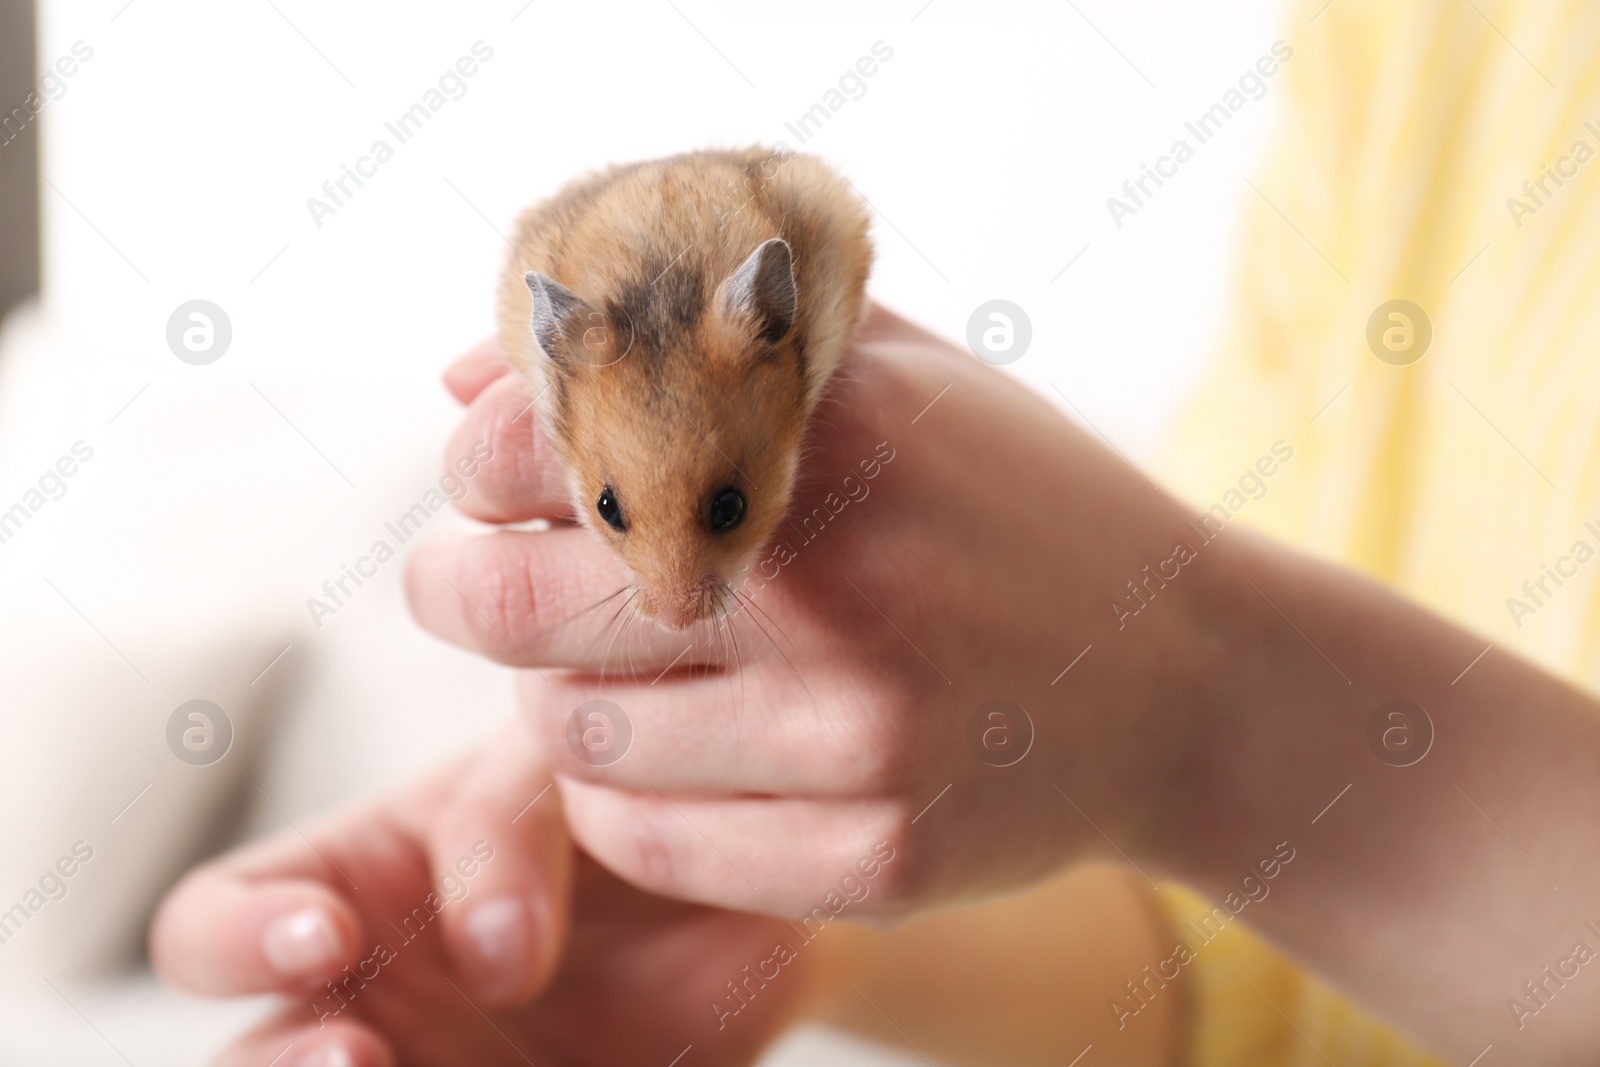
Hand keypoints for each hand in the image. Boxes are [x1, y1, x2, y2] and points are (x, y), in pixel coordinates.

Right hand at [150, 724, 811, 1066]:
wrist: (752, 897)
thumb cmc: (635, 800)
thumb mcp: (575, 775)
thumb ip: (515, 822)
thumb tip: (488, 952)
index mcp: (354, 878)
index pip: (218, 916)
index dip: (246, 935)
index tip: (334, 936)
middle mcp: (364, 989)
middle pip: (237, 1056)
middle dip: (272, 1066)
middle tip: (355, 1055)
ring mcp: (426, 1057)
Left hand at [407, 306, 1207, 918]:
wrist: (1191, 680)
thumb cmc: (1018, 510)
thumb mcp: (899, 379)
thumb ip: (703, 350)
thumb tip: (468, 376)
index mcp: (838, 439)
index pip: (545, 446)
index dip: (477, 462)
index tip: (490, 481)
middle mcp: (842, 593)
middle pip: (514, 610)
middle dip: (458, 591)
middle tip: (470, 581)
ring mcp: (861, 742)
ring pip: (570, 737)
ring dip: (556, 697)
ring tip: (617, 664)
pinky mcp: (876, 862)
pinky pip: (644, 844)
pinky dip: (619, 799)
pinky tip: (674, 753)